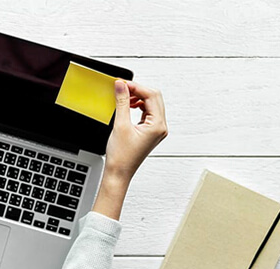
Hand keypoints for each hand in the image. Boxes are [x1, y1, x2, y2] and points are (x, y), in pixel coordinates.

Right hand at [92, 80, 167, 219]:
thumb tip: (121, 86)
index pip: (151, 96)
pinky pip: (147, 112)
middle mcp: (160, 128)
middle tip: (122, 87)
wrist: (119, 173)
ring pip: (151, 104)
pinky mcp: (150, 132)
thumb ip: (122, 102)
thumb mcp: (120, 125)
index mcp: (158, 126)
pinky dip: (138, 106)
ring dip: (138, 98)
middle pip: (154, 98)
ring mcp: (156, 130)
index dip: (137, 87)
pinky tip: (128, 106)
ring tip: (124, 97)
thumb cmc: (122, 157)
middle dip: (138, 90)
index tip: (123, 83)